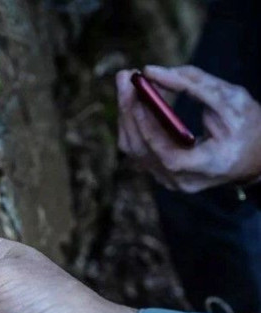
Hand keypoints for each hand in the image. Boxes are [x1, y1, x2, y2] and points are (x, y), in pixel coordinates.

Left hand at [117, 65, 260, 191]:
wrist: (254, 154)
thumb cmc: (247, 124)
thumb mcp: (230, 99)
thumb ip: (193, 83)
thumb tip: (151, 71)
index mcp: (210, 166)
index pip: (170, 158)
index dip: (151, 132)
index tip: (138, 103)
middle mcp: (185, 180)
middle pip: (143, 152)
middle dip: (130, 112)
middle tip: (125, 77)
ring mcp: (171, 180)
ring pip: (135, 151)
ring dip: (127, 114)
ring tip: (127, 82)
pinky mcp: (161, 173)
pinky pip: (138, 149)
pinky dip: (134, 123)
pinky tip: (136, 99)